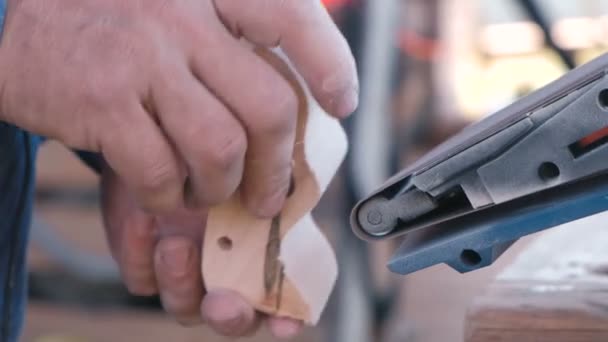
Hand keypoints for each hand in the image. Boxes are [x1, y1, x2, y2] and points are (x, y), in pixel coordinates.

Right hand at [0, 0, 357, 218]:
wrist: (14, 20)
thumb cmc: (114, 23)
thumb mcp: (178, 7)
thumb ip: (230, 41)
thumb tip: (294, 100)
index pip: (292, 17)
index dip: (329, 64)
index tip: (341, 103)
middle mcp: (182, 14)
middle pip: (268, 106)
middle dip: (276, 166)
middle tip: (270, 195)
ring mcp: (144, 56)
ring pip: (221, 147)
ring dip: (222, 186)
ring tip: (210, 192)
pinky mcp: (104, 101)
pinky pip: (161, 171)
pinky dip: (169, 196)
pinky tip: (164, 191)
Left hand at [101, 165, 302, 338]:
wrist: (161, 139)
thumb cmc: (219, 151)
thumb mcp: (249, 157)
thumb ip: (277, 175)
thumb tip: (289, 181)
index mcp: (262, 249)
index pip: (283, 298)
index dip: (286, 316)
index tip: (283, 323)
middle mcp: (227, 269)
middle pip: (235, 317)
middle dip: (230, 316)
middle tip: (221, 301)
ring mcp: (186, 271)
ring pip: (185, 307)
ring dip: (181, 283)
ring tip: (175, 244)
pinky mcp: (145, 264)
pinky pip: (142, 280)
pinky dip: (141, 256)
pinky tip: (143, 220)